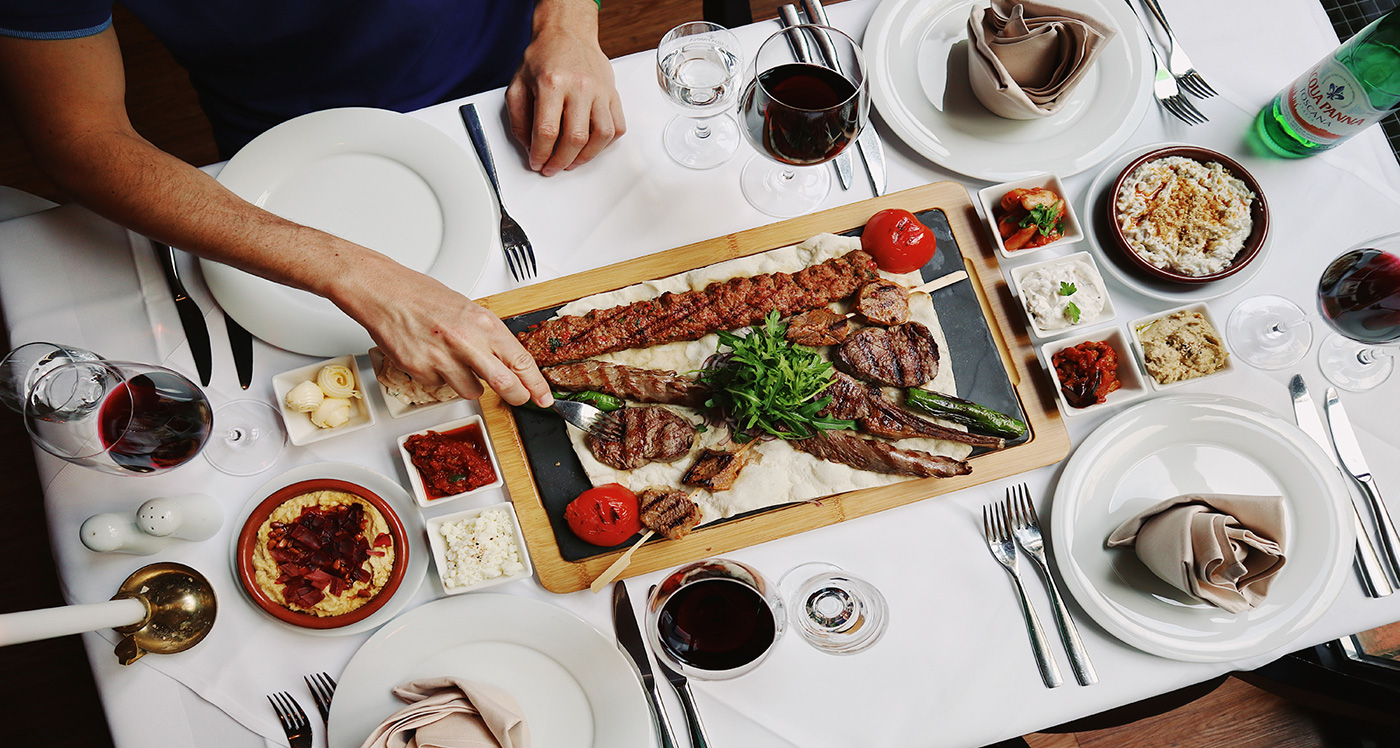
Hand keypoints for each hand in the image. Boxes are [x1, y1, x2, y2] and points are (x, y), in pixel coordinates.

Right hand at [333, 260, 552, 407]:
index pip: (521, 360)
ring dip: (470, 384)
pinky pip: (441, 387)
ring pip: (472, 392)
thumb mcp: (467, 309)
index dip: (536, 384)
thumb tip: (507, 362)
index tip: (545, 398)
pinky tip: (430, 357)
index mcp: (483, 323)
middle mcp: (467, 342)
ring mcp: (443, 359)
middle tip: (519, 398)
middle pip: (506, 385)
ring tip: (455, 361)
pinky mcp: (421, 371)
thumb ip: (488, 337)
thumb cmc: (422, 297)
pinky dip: (439, 378)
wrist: (384, 292)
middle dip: (517, 396)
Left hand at [505, 0, 624, 176]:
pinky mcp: (613, 93)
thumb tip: (530, 146)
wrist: (567, 32)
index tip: (537, 162)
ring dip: (586, 157)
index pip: (547, 131)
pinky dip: (606, 143)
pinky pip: (617, 127)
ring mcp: (600, 90)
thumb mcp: (518, 84)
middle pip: (574, 138)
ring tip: (573, 161)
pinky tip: (592, 145)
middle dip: (561, 161)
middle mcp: (579, 87)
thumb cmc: (544, 56)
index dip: (540, 154)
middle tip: (552, 167)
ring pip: (601, 136)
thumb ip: (519, 118)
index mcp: (552, 83)